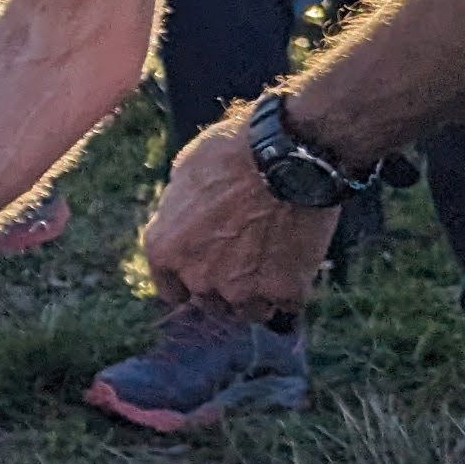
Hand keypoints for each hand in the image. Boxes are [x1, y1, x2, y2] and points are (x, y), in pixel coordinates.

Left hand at [143, 114, 337, 317]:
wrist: (287, 155)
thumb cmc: (233, 152)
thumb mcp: (185, 173)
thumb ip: (178, 209)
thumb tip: (183, 217)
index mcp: (164, 249)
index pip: (172, 290)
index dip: (190, 283)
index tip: (206, 274)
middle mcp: (197, 278)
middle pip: (210, 303)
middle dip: (226, 286)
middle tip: (248, 262)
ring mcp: (241, 290)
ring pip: (249, 311)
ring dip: (259, 296)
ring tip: (275, 265)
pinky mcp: (284, 291)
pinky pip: (288, 304)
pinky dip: (294, 290)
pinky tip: (300, 264)